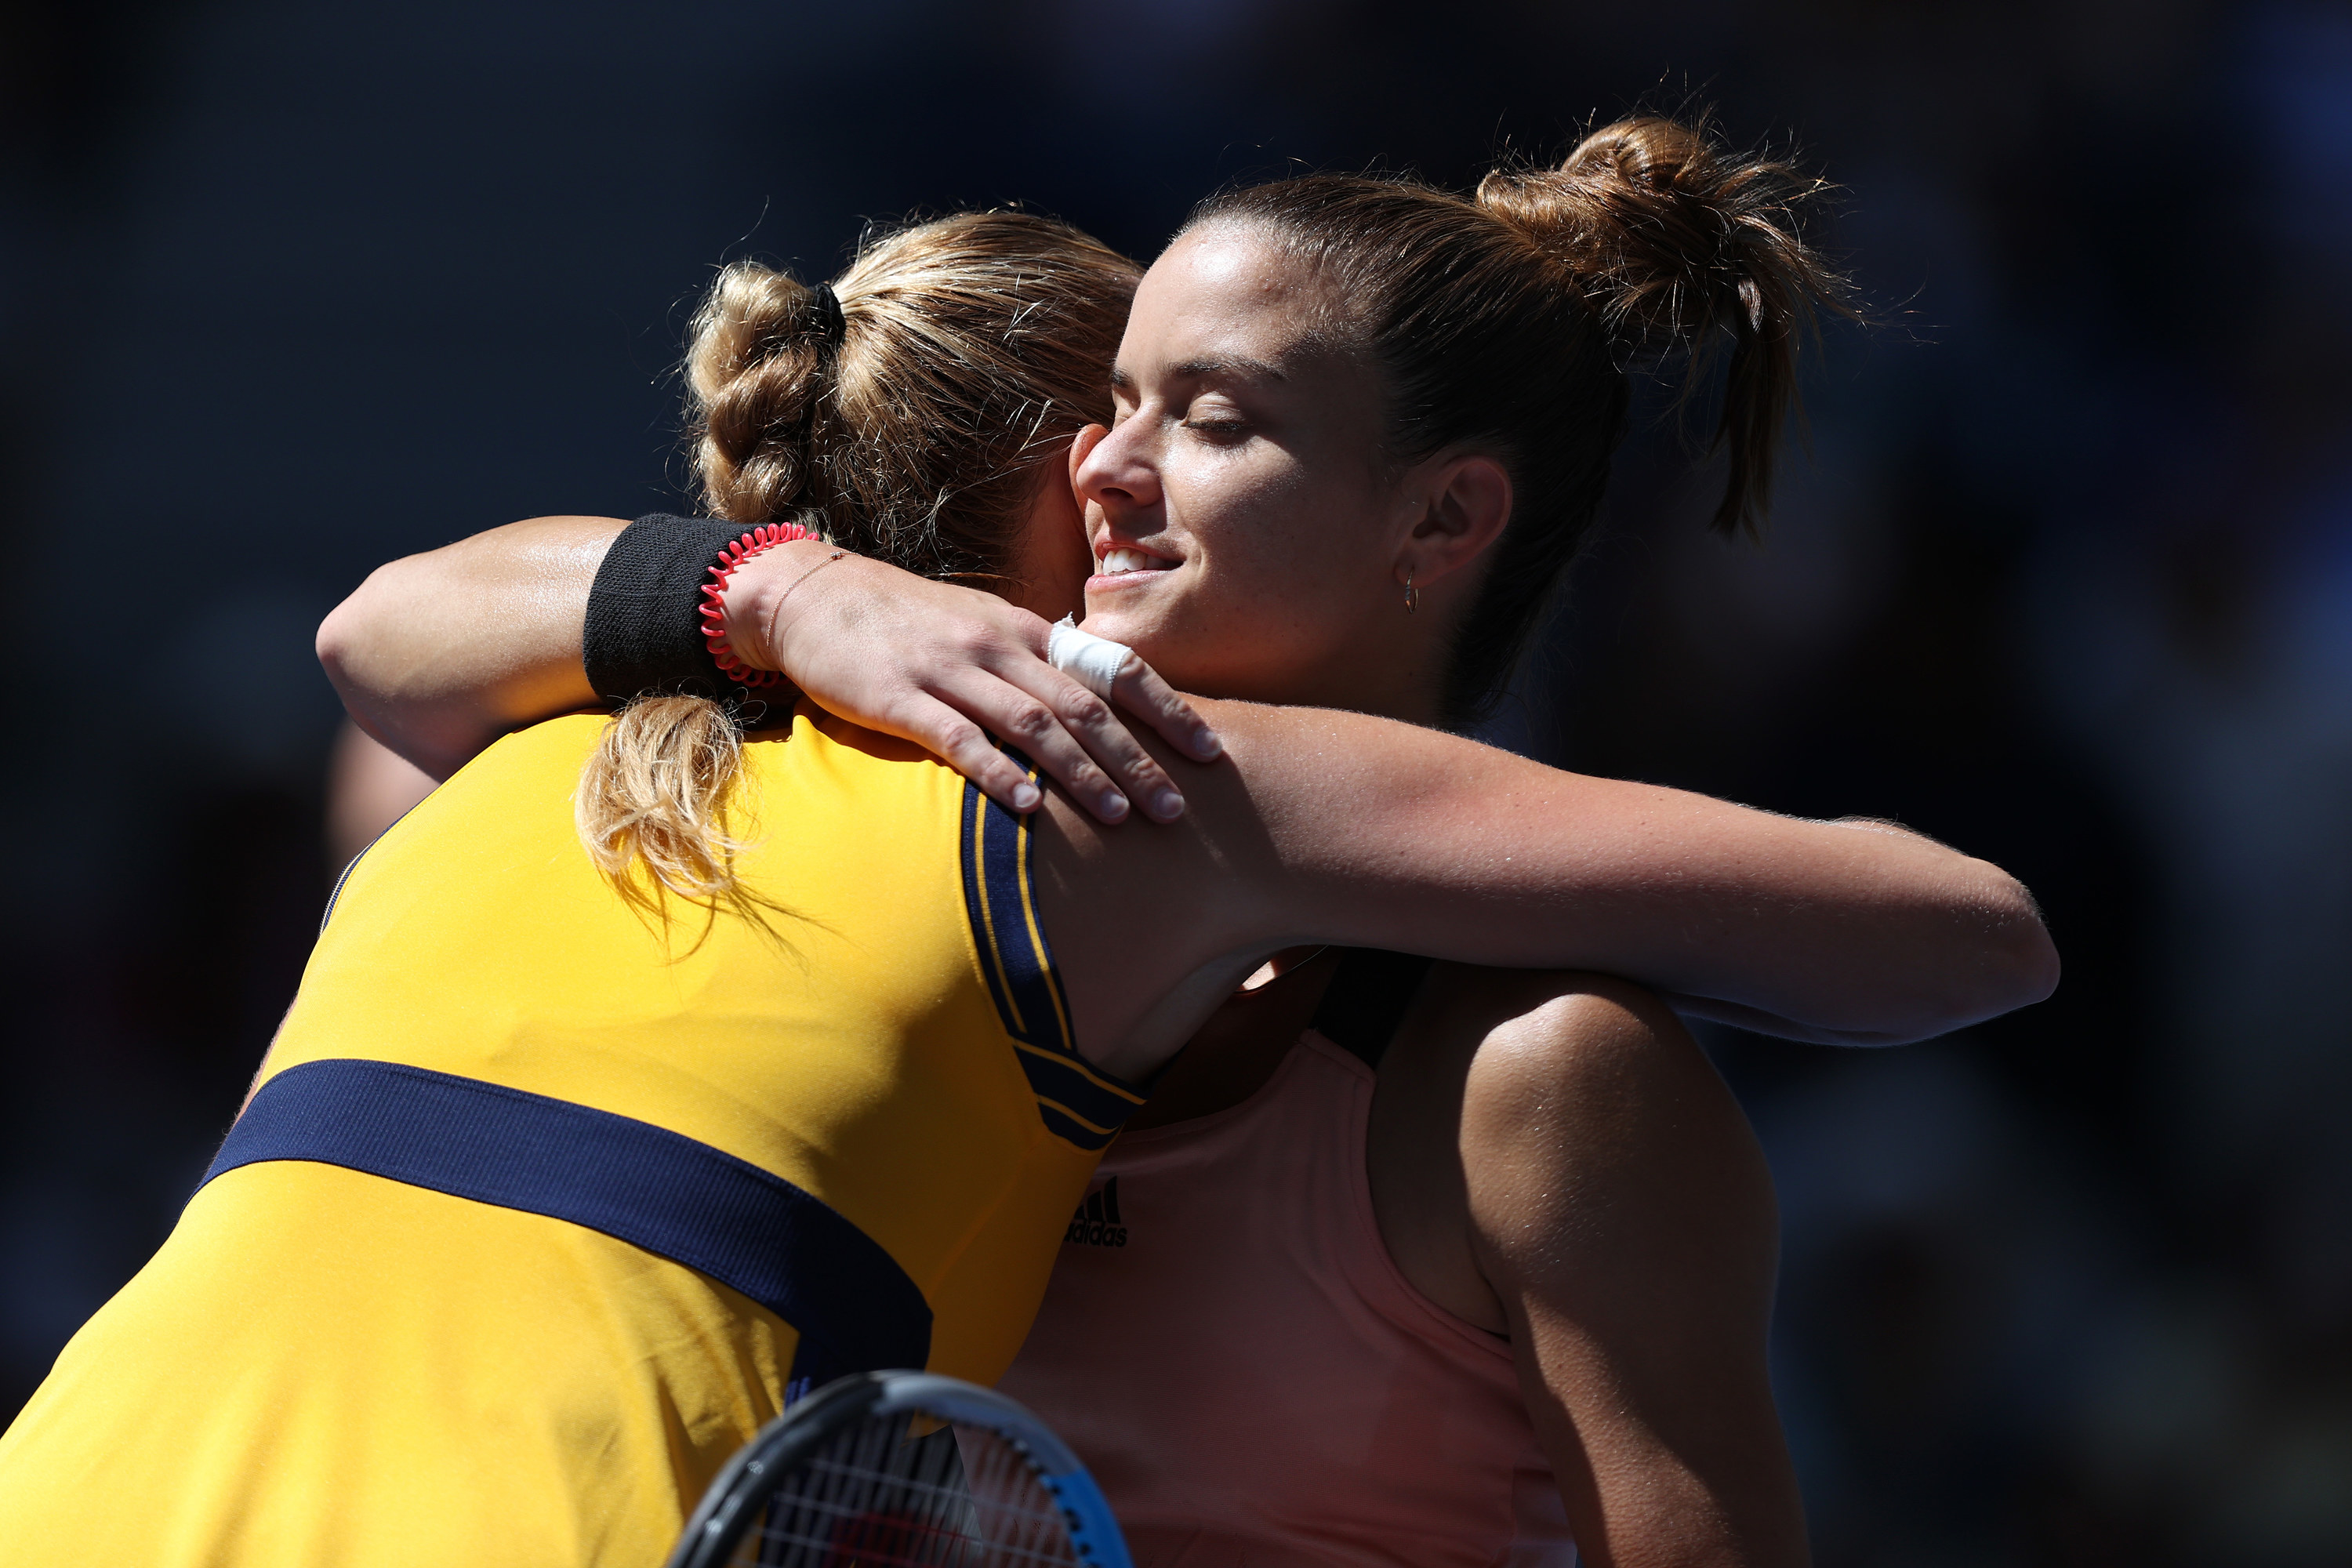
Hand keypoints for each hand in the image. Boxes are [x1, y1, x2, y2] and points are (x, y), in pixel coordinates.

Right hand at [722, 542, 1220, 822]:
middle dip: (1137, 759)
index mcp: (1024, 630)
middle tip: (1178, 808)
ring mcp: (948, 670)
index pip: (1112, 668)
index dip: (1167, 710)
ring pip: (1033, 723)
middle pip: (1084, 707)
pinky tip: (1031, 807)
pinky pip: (960, 738)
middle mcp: (997, 646)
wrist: (810, 594)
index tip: (1210, 751)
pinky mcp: (899, 698)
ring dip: (1082, 773)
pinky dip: (999, 773)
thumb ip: (1033, 661)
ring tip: (1122, 817)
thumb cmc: (904, 620)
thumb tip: (1095, 700)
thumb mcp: (979, 627)